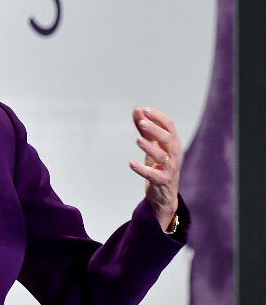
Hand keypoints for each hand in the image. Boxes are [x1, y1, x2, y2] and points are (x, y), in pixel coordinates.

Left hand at [129, 107, 180, 231]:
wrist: (164, 195)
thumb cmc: (159, 166)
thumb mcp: (152, 146)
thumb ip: (145, 129)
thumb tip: (137, 109)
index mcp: (172, 143)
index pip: (169, 126)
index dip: (158, 117)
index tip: (144, 110)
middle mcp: (173, 154)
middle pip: (168, 139)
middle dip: (155, 130)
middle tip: (141, 123)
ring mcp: (169, 169)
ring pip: (163, 156)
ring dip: (150, 147)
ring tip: (138, 140)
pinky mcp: (162, 181)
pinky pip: (153, 175)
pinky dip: (142, 169)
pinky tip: (131, 163)